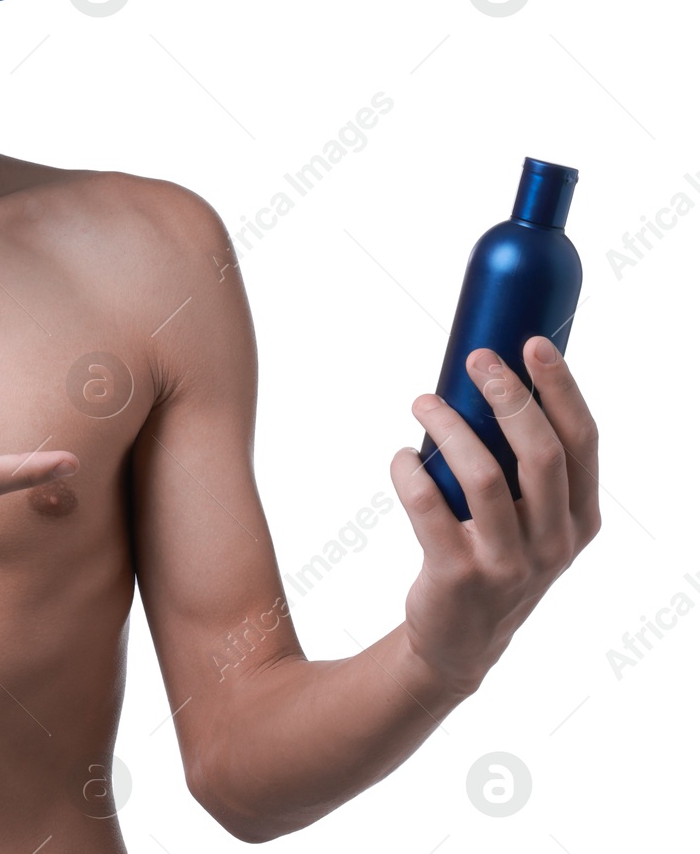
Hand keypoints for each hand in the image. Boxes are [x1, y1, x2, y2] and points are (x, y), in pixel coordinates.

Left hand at [389, 335, 600, 695]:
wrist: (457, 640)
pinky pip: (428, 506)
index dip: (561, 387)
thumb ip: (523, 462)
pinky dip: (408, 471)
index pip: (582, 441)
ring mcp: (509, 562)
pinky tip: (401, 457)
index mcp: (580, 517)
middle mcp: (554, 541)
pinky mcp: (458, 575)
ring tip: (422, 401)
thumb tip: (493, 374)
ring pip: (483, 476)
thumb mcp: (528, 516)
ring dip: (448, 426)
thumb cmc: (492, 553)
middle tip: (475, 359)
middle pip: (540, 452)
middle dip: (508, 396)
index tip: (532, 343)